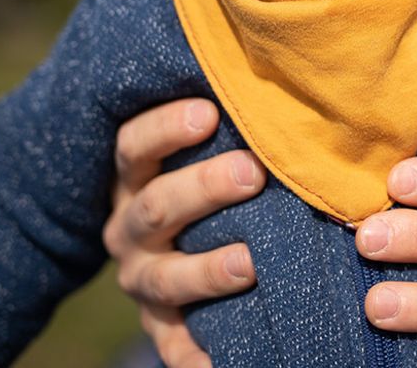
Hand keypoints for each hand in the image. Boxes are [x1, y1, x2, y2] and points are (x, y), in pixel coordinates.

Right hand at [103, 99, 265, 367]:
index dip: (166, 129)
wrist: (173, 250)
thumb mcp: (204, 147)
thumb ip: (229, 118)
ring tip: (251, 261)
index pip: (134, 146)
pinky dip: (197, 357)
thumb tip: (285, 78)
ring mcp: (144, 280)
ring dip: (208, 270)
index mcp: (135, 178)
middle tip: (253, 172)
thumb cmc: (210, 174)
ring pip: (168, 278)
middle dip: (204, 189)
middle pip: (157, 206)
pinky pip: (177, 346)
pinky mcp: (164, 327)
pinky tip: (222, 360)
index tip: (208, 112)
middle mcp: (130, 229)